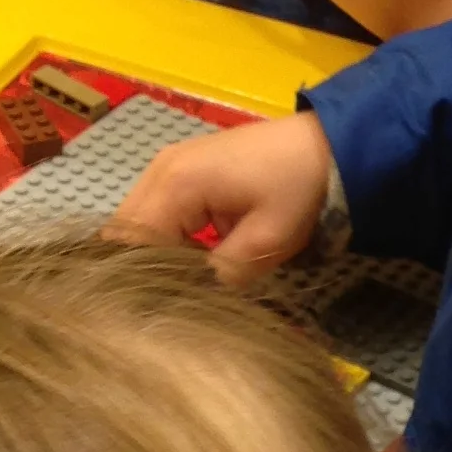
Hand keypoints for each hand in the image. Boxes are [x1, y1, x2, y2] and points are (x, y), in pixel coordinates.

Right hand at [113, 113, 335, 275]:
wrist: (327, 145)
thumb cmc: (299, 189)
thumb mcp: (265, 240)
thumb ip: (221, 274)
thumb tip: (192, 294)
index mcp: (176, 184)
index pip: (132, 243)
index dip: (144, 279)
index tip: (165, 306)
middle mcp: (160, 170)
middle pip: (124, 230)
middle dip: (142, 266)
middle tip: (171, 295)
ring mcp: (167, 165)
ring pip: (136, 221)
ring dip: (154, 251)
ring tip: (183, 278)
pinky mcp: (181, 168)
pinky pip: (155, 209)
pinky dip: (166, 236)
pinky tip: (192, 256)